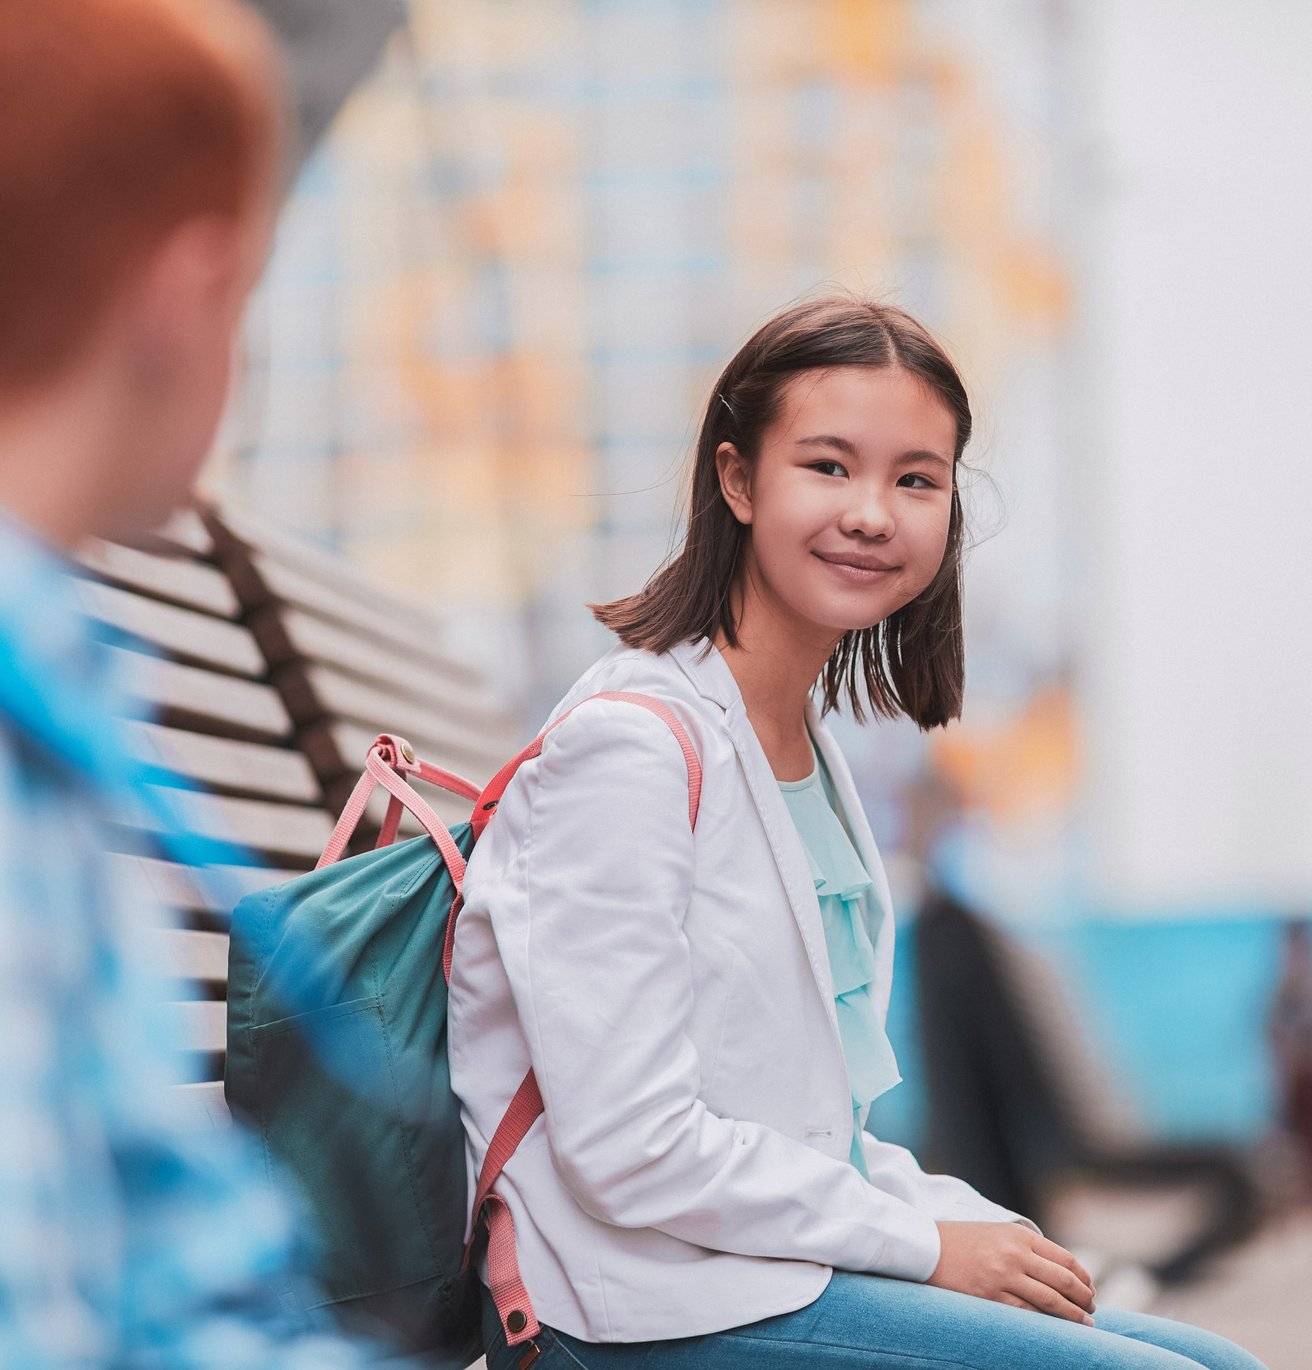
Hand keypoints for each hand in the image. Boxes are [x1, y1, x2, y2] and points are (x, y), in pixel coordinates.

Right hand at [926, 1221, 1096, 1324]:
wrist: (925, 1247)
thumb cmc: (961, 1241)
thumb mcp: (996, 1232)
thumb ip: (1025, 1247)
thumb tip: (1058, 1270)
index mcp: (1018, 1236)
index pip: (1064, 1259)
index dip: (1083, 1278)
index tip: (1089, 1290)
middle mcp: (1014, 1254)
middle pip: (1063, 1280)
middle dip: (1083, 1299)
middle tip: (1092, 1310)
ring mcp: (1002, 1276)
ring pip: (1050, 1301)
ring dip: (1072, 1316)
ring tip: (1085, 1324)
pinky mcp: (990, 1297)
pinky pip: (1026, 1314)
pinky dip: (1045, 1322)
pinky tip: (1054, 1329)